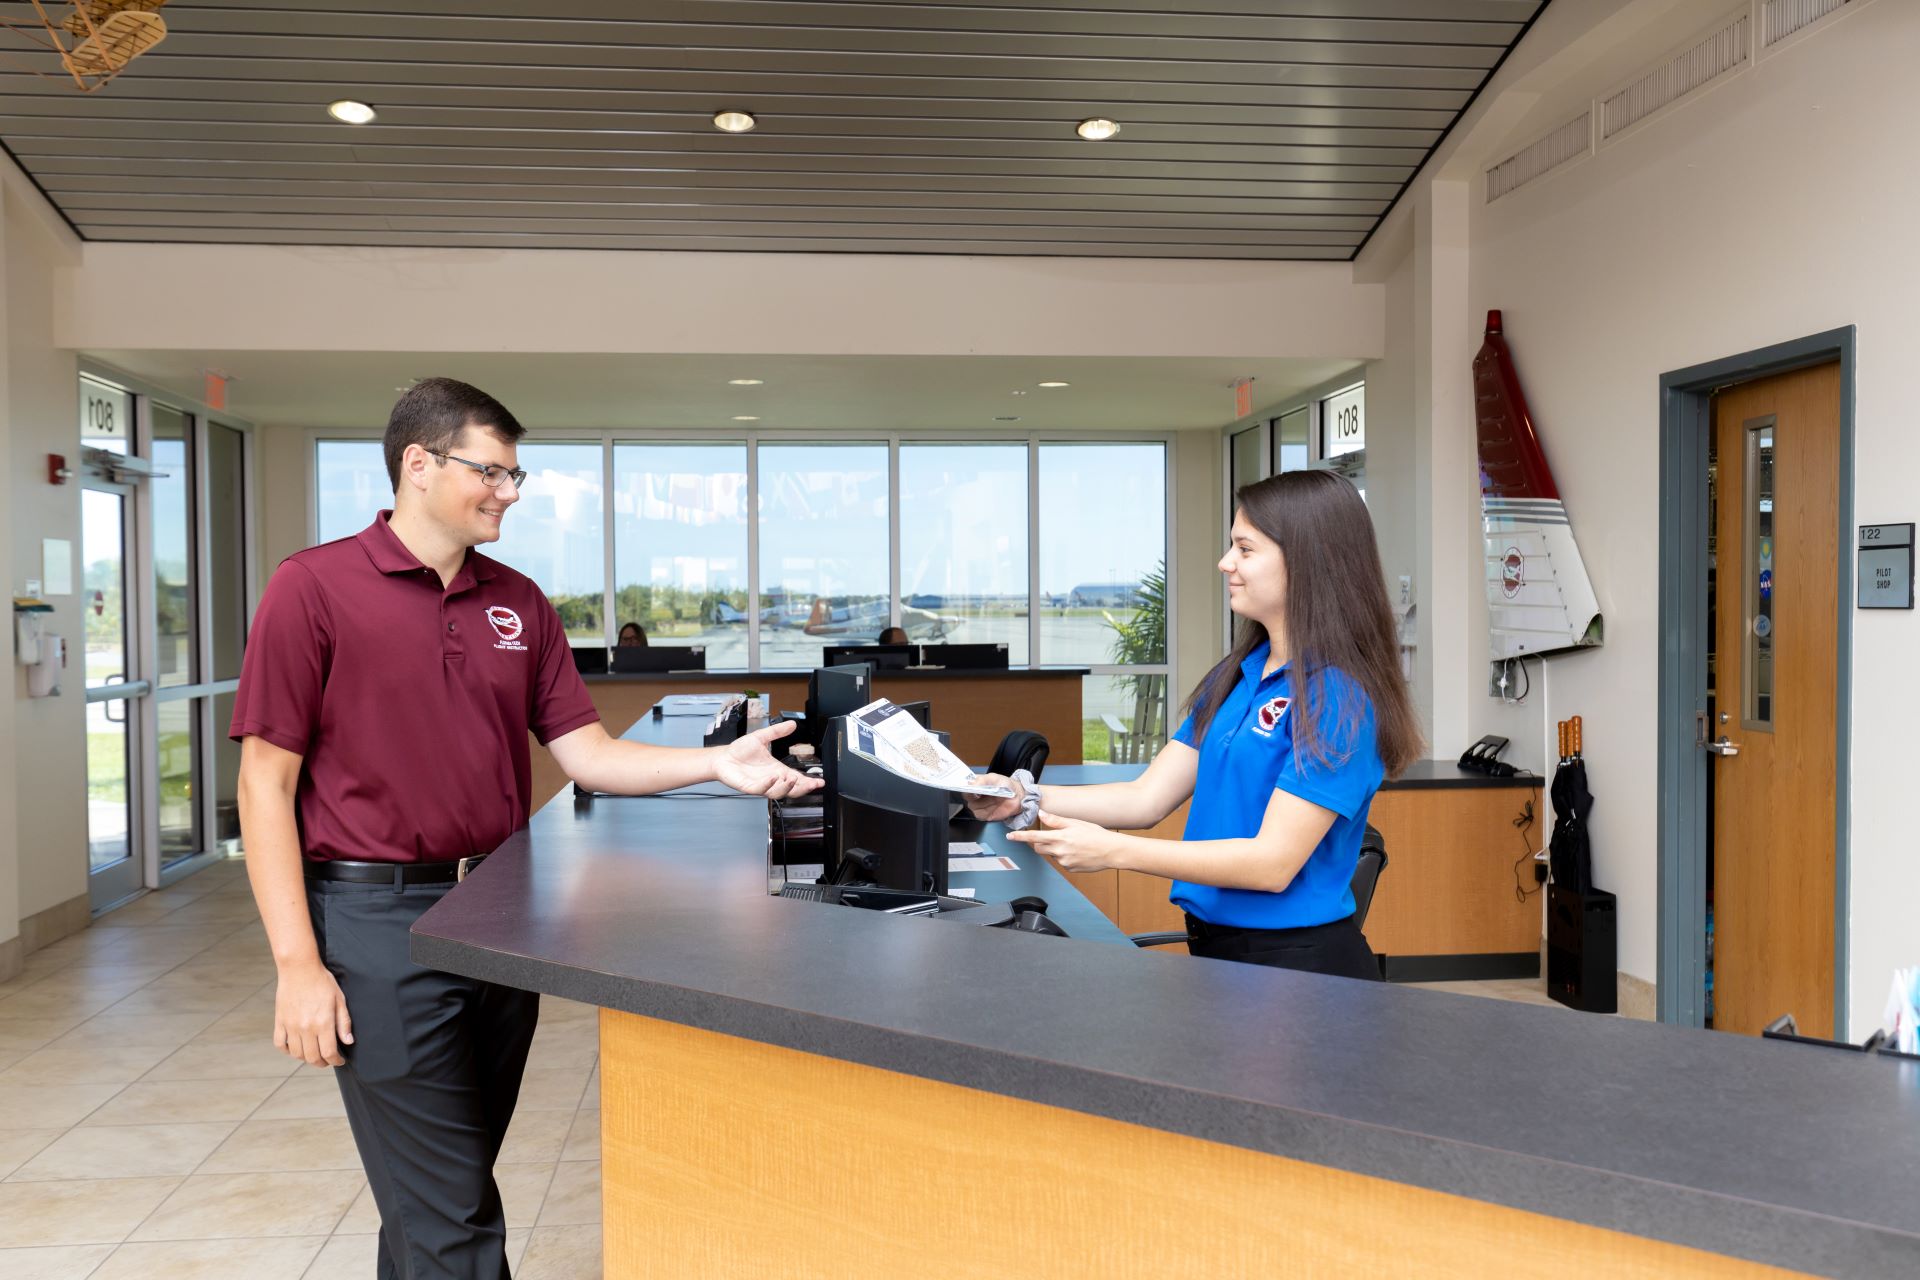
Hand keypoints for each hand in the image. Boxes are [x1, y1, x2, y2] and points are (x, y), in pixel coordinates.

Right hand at [274, 957, 352, 1068]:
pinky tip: (296, 1047)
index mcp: (323, 1023)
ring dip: (306, 1058)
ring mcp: (290, 1026)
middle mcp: (305, 1027)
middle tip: (328, 1060)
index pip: (329, 1053)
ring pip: (297, 1054)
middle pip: (312, 1057)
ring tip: (314, 1053)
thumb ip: (344, 1023)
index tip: (340, 1060)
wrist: (299, 969)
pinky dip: (287, 1050)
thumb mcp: (339, 1000)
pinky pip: (280, 1044)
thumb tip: (348, 1042)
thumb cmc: (322, 982)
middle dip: (322, 1063)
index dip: (336, 1061)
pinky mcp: (279, 1021)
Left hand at [714, 719, 823, 799]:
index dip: (809, 782)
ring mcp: (761, 784)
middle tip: (812, 784)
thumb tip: (792, 724)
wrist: (723, 757)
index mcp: (777, 770)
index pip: (796, 779)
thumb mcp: (761, 737)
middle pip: (791, 790)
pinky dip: (769, 784)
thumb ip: (777, 732)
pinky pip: (761, 789)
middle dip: (803, 788)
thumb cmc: (740, 750)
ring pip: (778, 793)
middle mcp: (771, 779)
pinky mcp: (749, 787)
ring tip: (793, 779)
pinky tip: (774, 777)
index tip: (820, 781)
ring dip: (788, 788)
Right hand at [964, 773, 1024, 822]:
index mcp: (976, 785)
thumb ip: (982, 780)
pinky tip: (994, 806)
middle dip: (975, 796)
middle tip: (984, 793)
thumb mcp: (994, 778)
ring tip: (994, 798)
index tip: (970, 788)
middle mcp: (975, 796)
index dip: (965, 788)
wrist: (1018, 796)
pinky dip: (986, 810)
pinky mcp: (984, 815)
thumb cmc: (1006, 785)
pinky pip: (979, 814)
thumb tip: (971, 784)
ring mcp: (979, 806)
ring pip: (973, 806)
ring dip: (983, 803)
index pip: (964, 787)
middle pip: (967, 798)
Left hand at [1005, 810, 1119, 871]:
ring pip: (1051, 855)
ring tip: (1073, 843)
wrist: (1111, 851)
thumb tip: (1041, 814)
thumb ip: (1056, 820)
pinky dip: (1065, 856)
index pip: (1034, 837)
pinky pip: (1061, 862)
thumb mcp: (1075, 823)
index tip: (1010, 837)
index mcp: (1059, 838)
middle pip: (1039, 848)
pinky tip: (1077, 852)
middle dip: (1039, 842)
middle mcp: (1059, 851)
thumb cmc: (1095, 834)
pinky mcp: (1070, 869)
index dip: (1020, 837)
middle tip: (1051, 836)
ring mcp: (1064, 862)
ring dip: (1055, 849)